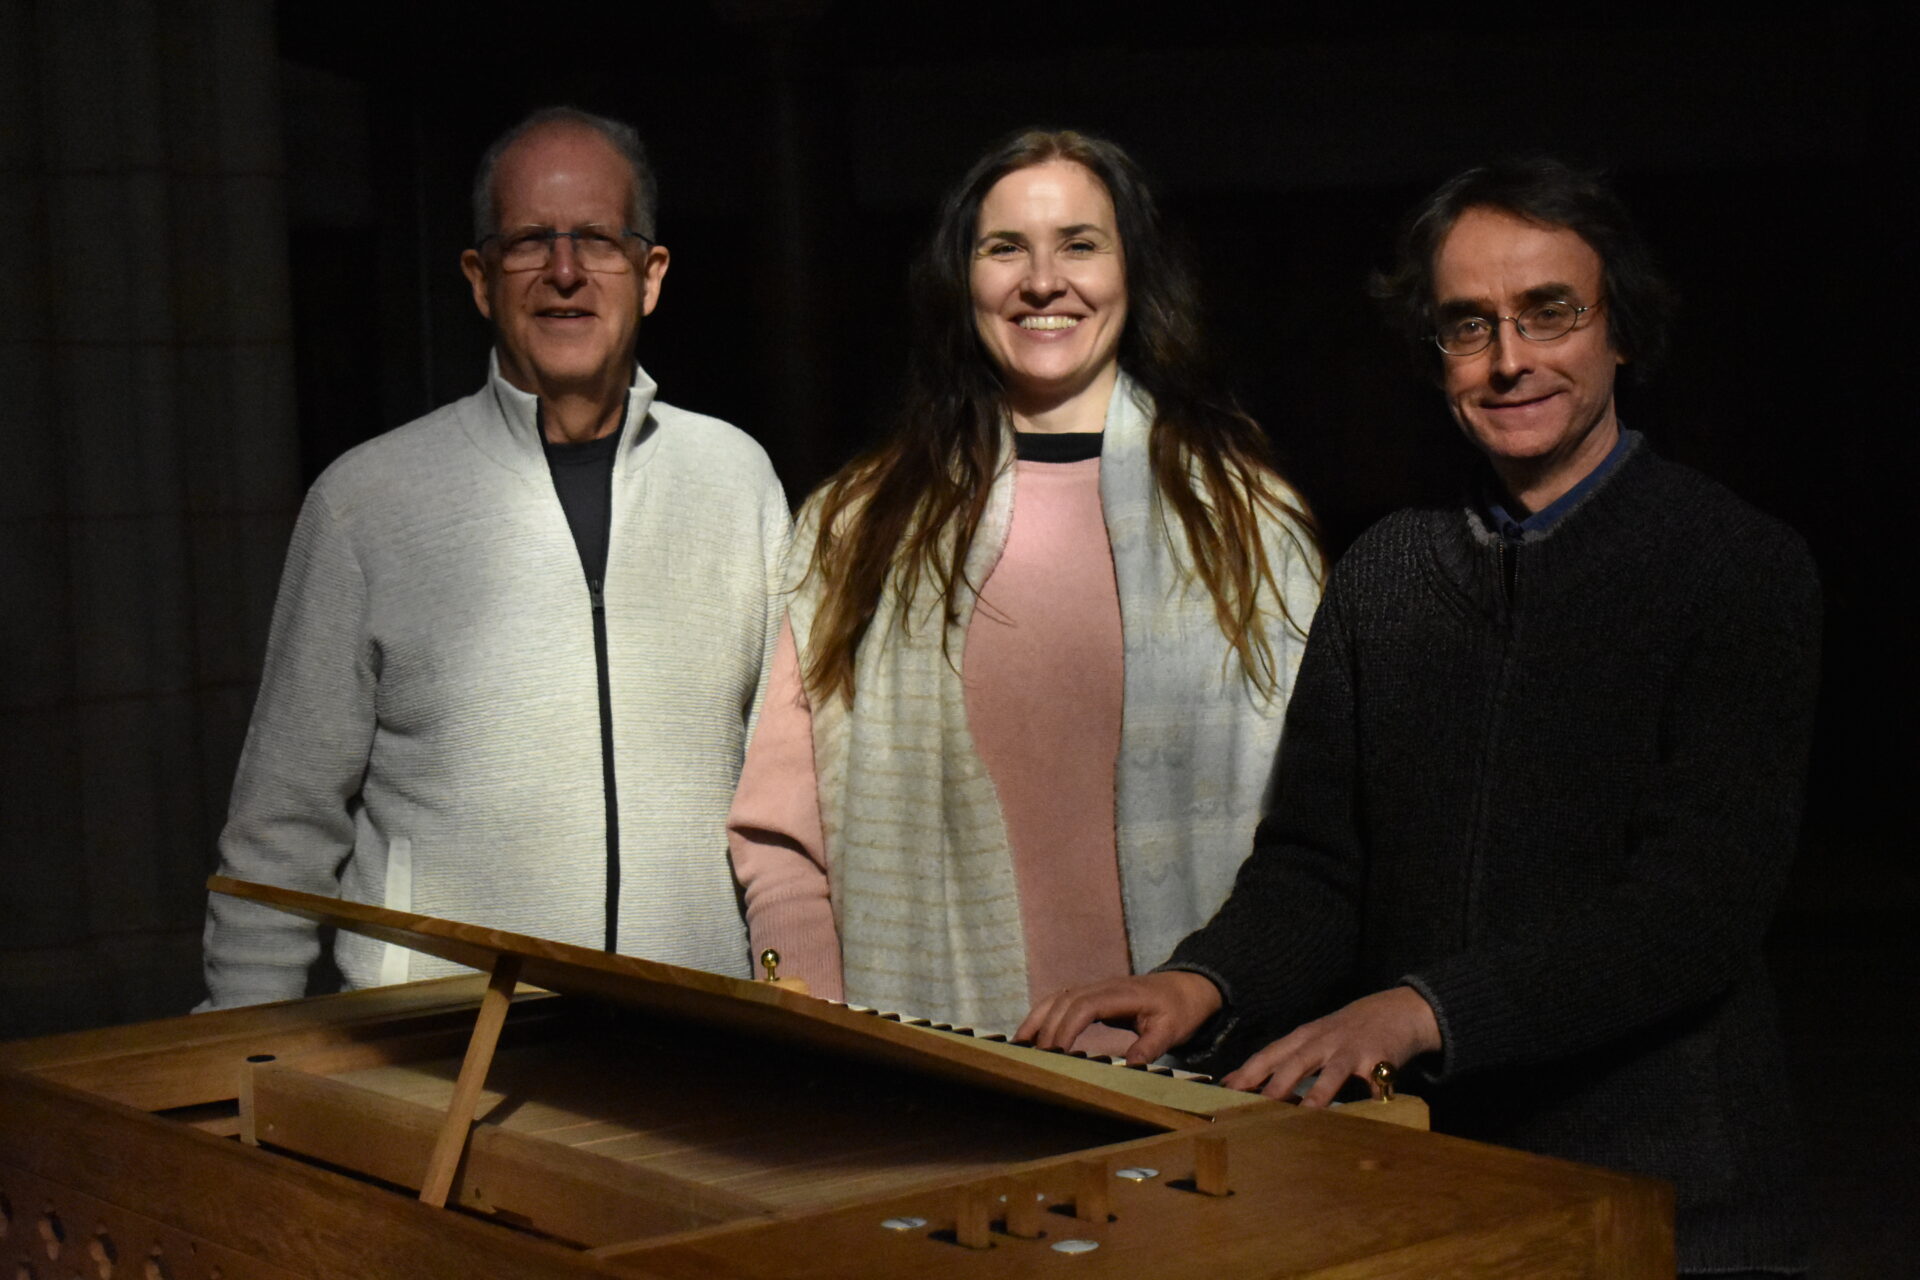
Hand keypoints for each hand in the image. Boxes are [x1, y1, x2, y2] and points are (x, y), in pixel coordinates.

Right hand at [1016, 971, 1223, 1065]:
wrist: (1187, 987)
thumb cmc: (1179, 1010)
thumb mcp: (1171, 1030)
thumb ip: (1150, 1047)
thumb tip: (1128, 1067)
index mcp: (1122, 994)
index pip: (1085, 1006)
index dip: (1066, 1027)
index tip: (1055, 1053)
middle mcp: (1104, 987)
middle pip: (1065, 1001)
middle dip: (1046, 1028)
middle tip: (1033, 1058)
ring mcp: (1096, 988)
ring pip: (1058, 998)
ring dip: (1037, 1019)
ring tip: (1019, 1044)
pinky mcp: (1094, 996)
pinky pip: (1062, 1001)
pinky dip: (1045, 1015)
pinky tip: (1033, 1034)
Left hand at [1220, 986, 1441, 1105]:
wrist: (1398, 1009)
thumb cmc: (1348, 1029)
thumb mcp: (1316, 1037)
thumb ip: (1290, 1059)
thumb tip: (1253, 1084)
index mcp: (1304, 1037)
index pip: (1269, 1054)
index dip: (1247, 1072)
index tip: (1225, 1090)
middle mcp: (1324, 1041)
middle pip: (1294, 1062)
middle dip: (1273, 1085)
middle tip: (1254, 1107)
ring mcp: (1351, 1049)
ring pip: (1331, 1073)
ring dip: (1317, 1094)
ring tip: (1304, 1116)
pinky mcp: (1379, 1058)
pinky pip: (1374, 1083)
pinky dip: (1371, 1098)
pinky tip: (1364, 1116)